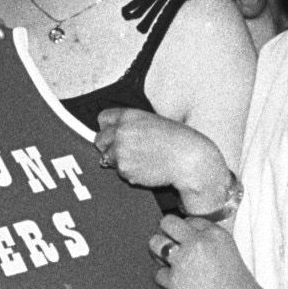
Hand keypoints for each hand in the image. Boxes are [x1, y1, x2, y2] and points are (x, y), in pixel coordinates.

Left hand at [97, 108, 230, 203]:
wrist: (188, 158)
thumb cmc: (175, 140)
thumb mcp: (151, 122)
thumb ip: (130, 126)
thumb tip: (112, 136)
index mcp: (128, 115)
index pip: (102, 119)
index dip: (108, 128)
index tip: (114, 134)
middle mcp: (121, 131)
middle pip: (99, 140)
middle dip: (109, 147)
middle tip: (126, 152)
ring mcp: (120, 150)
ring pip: (106, 158)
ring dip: (119, 161)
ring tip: (141, 159)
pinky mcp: (124, 168)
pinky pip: (119, 172)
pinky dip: (129, 172)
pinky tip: (145, 168)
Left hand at [149, 212, 259, 288]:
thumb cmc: (239, 285)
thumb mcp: (229, 251)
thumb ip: (209, 241)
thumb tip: (185, 239)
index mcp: (214, 233)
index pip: (189, 220)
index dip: (185, 232)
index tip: (186, 242)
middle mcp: (197, 242)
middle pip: (167, 222)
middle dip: (165, 232)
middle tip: (169, 245)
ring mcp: (183, 261)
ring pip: (155, 243)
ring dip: (158, 251)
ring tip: (166, 261)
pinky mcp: (174, 281)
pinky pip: (158, 274)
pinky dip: (166, 280)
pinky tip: (178, 285)